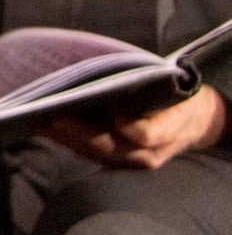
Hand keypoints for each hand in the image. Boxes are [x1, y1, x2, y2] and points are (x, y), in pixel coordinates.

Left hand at [54, 84, 228, 170]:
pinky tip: (45, 128)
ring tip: (40, 121)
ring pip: (98, 154)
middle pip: (114, 148)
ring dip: (67, 139)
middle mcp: (152, 152)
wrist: (195, 122)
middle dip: (83, 134)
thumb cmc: (178, 97)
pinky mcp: (120, 160)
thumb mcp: (177, 88)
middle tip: (56, 117)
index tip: (115, 115)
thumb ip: (152, 86)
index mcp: (171, 129)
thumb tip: (118, 74)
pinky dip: (68, 141)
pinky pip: (91, 154)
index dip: (132, 128)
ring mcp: (134, 160)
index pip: (149, 135)